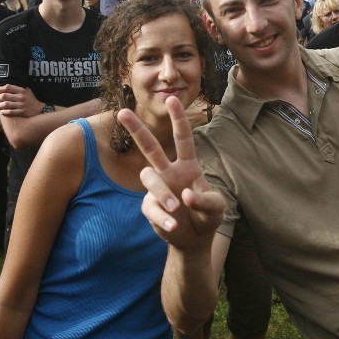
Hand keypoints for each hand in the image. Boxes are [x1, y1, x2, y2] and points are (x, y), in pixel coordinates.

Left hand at [0, 85, 42, 116]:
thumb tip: (6, 86)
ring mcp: (21, 105)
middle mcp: (21, 97)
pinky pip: (10, 112)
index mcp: (22, 90)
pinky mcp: (22, 112)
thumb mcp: (27, 91)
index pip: (8, 87)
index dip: (0, 89)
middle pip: (4, 96)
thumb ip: (19, 88)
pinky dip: (4, 112)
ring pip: (6, 104)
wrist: (39, 109)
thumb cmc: (31, 99)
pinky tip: (1, 112)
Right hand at [117, 96, 223, 250]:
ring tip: (177, 209)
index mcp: (188, 165)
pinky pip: (151, 207)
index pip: (183, 138)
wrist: (195, 239)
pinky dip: (163, 217)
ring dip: (162, 192)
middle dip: (136, 129)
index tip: (172, 99)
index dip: (178, 119)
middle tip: (122, 112)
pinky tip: (173, 226)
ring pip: (148, 177)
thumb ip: (206, 200)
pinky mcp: (150, 207)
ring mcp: (158, 188)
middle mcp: (169, 172)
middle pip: (150, 147)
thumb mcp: (217, 207)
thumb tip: (185, 196)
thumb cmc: (207, 215)